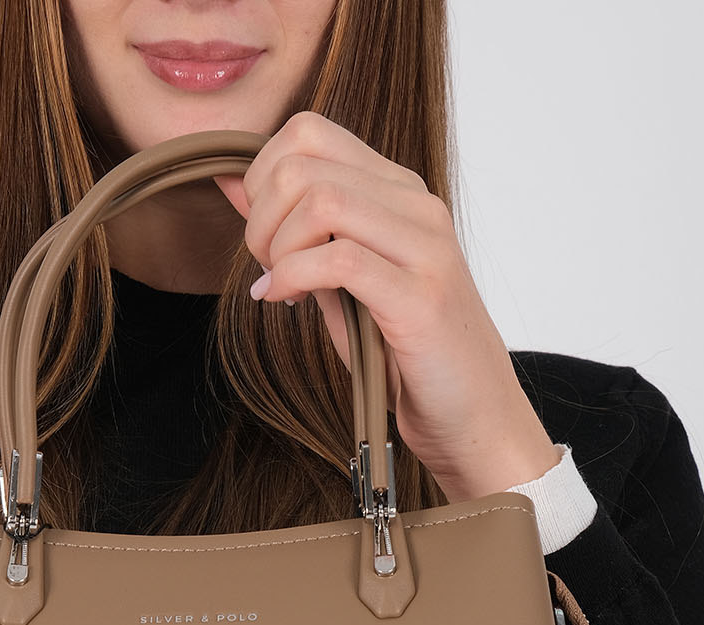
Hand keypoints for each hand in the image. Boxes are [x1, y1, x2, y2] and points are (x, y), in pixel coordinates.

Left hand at [212, 112, 559, 500]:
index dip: (261, 178)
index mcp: (397, 191)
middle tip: (264, 265)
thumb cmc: (404, 355)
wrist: (472, 414)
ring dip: (277, 246)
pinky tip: (285, 302)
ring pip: (320, 200)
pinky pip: (339, 260)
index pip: (309, 132)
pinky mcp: (421, 297)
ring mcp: (424, 247)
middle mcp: (416, 205)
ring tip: (278, 286)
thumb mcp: (340, 283)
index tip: (264, 236)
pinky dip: (294, 278)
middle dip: (260, 215)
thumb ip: (296, 233)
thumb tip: (231, 186)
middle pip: (304, 161)